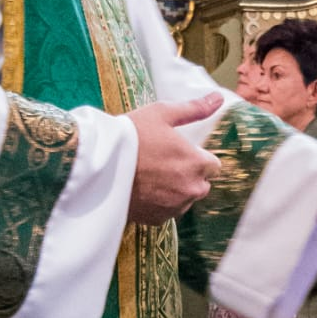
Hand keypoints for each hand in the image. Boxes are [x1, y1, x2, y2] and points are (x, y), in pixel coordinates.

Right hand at [128, 94, 224, 223]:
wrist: (99, 166)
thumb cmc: (130, 135)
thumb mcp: (161, 114)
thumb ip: (194, 109)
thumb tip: (218, 98)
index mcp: (198, 164)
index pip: (214, 166)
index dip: (197, 157)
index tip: (179, 151)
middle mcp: (192, 189)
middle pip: (201, 184)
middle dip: (189, 175)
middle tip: (162, 162)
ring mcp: (175, 207)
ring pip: (184, 199)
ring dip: (175, 190)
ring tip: (150, 175)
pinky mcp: (158, 219)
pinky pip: (167, 211)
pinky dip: (159, 203)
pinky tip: (143, 189)